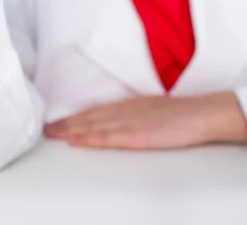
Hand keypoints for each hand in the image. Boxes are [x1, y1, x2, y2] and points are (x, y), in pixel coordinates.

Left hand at [44, 92, 246, 149]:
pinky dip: (90, 138)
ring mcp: (131, 122)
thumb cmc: (181, 114)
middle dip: (67, 123)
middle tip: (46, 129)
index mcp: (130, 105)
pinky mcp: (138, 134)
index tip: (58, 121)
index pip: (97, 110)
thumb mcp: (154, 109)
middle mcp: (126, 110)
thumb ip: (136, 114)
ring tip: (53, 134)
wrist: (201, 113)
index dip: (76, 116)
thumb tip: (120, 121)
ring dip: (71, 130)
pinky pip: (109, 137)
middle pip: (90, 117)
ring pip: (94, 125)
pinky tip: (77, 141)